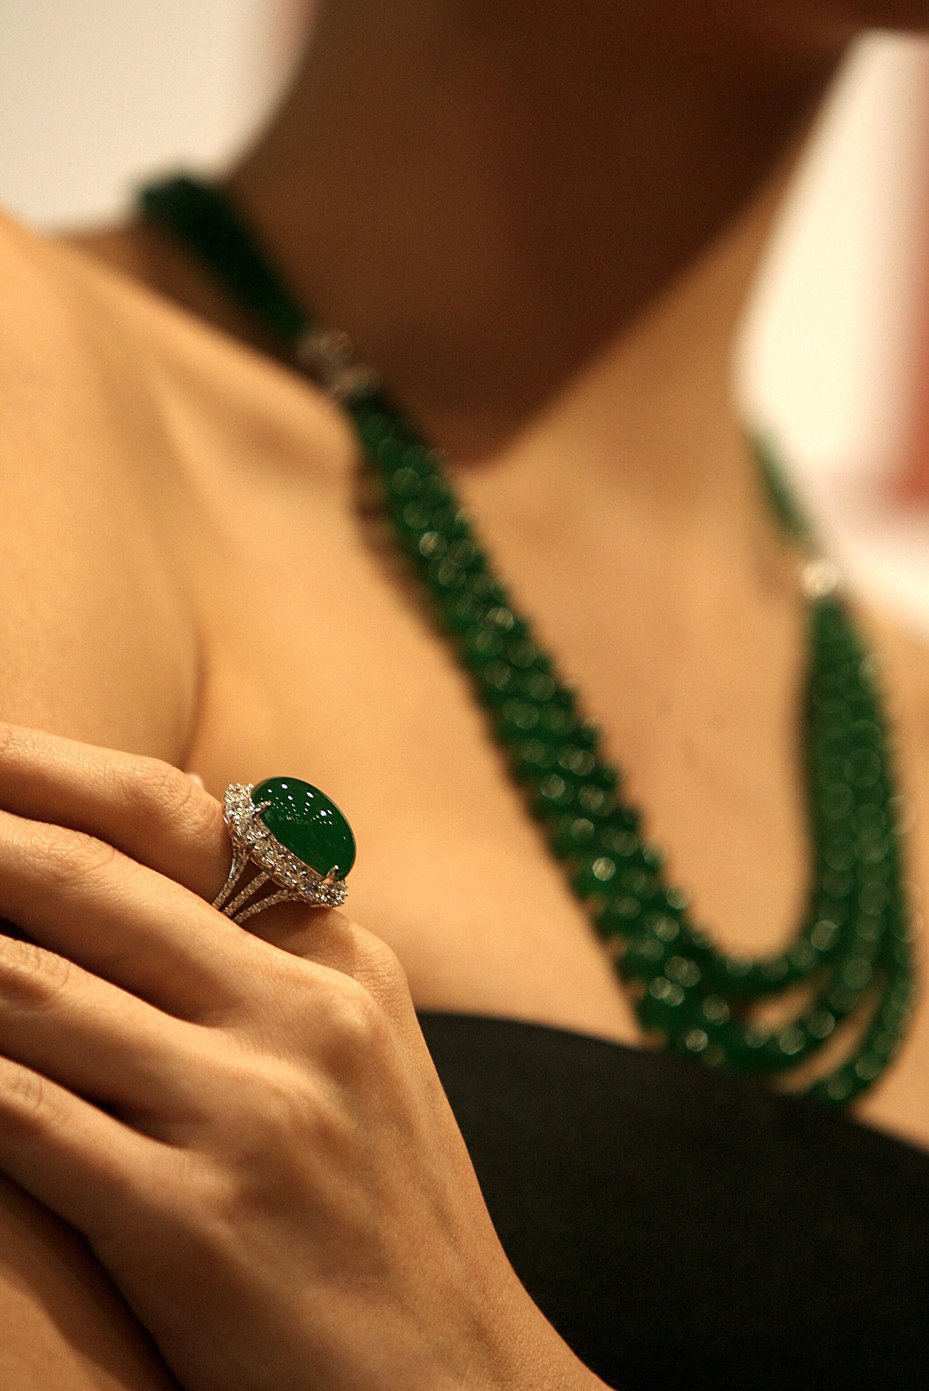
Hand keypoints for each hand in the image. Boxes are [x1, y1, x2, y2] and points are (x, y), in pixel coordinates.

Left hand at [0, 723, 604, 1390]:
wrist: (455, 1383)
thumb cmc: (378, 1219)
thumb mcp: (352, 1061)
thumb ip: (261, 970)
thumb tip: (119, 896)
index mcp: (341, 963)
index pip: (178, 822)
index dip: (51, 771)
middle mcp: (302, 1013)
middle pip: (89, 884)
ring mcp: (254, 1111)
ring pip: (32, 989)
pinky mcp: (196, 1221)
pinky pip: (22, 1117)